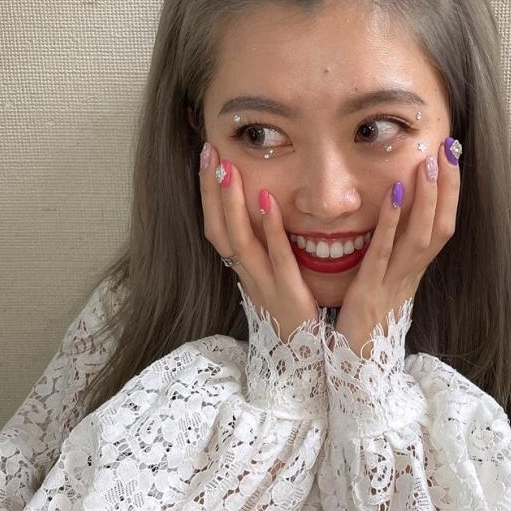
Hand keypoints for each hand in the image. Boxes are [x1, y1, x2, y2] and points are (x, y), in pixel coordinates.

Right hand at [199, 142, 320, 341]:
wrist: (302, 358)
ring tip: (228, 170)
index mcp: (243, 268)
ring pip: (238, 240)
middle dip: (210, 190)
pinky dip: (269, 229)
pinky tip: (267, 201)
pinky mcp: (288, 290)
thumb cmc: (291, 313)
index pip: (216, 226)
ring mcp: (264, 282)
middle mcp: (247, 273)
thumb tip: (265, 213)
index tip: (207, 158)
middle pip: (218, 228)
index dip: (208, 194)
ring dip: (231, 204)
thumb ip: (267, 248)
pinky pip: (275, 257)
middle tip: (208, 153)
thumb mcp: (272, 277)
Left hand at [333, 138, 461, 358]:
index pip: (442, 226)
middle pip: (440, 226)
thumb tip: (396, 220)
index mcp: (414, 271)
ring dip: (427, 198)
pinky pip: (384, 253)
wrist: (357, 367)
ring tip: (428, 163)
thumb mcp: (384, 282)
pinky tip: (394, 195)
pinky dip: (392, 222)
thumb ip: (391, 253)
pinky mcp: (370, 291)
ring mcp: (393, 283)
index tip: (452, 158)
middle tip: (449, 149)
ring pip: (420, 237)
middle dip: (447, 187)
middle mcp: (410, 274)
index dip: (451, 193)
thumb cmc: (367, 323)